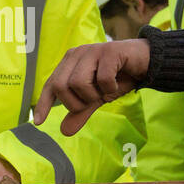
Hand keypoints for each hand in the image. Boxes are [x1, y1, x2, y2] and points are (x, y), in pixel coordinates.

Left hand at [32, 39, 149, 136]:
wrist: (145, 63)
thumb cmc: (117, 78)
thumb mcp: (96, 99)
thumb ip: (80, 113)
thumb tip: (64, 132)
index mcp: (69, 63)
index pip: (50, 85)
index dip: (43, 104)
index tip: (38, 122)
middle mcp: (77, 54)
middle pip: (61, 86)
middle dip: (76, 102)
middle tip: (92, 102)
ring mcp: (92, 51)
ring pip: (78, 83)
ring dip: (93, 95)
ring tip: (105, 91)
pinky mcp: (109, 51)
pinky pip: (102, 79)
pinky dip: (110, 88)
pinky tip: (117, 83)